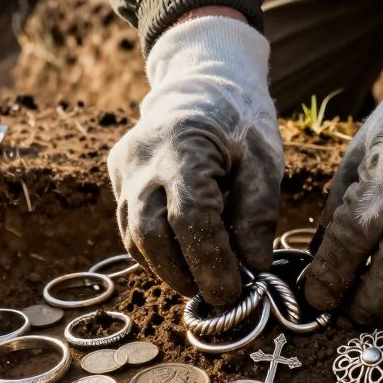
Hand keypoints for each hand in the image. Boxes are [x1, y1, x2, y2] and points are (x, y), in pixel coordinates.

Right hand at [107, 15, 283, 305]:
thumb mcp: (265, 162)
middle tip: (219, 295)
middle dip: (184, 274)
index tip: (233, 292)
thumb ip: (258, 213)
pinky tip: (184, 260)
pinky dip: (156, 252)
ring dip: (169, 268)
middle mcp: (144, 159)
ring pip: (134, 237)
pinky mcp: (118, 178)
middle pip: (150, 235)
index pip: (190, 218)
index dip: (210, 262)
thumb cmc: (240, 125)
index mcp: (184, 147)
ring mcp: (124, 170)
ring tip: (204, 280)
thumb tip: (253, 266)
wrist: (202, 87)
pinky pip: (130, 227)